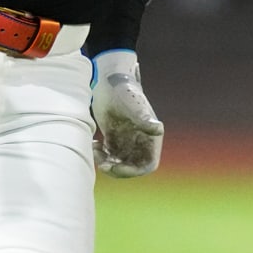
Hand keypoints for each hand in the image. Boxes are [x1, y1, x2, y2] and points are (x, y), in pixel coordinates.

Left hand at [90, 49, 162, 177]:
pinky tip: (93, 144)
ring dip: (107, 162)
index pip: (148, 164)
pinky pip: (108, 155)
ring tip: (95, 151)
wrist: (108, 81)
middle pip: (132, 167)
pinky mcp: (113, 137)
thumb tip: (158, 128)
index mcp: (150, 136)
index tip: (119, 168)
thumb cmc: (124, 90)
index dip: (135, 171)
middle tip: (103, 164)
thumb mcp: (133, 105)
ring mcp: (126, 140)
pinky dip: (100, 155)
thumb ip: (144, 119)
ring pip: (118, 163)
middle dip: (118, 170)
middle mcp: (140, 141)